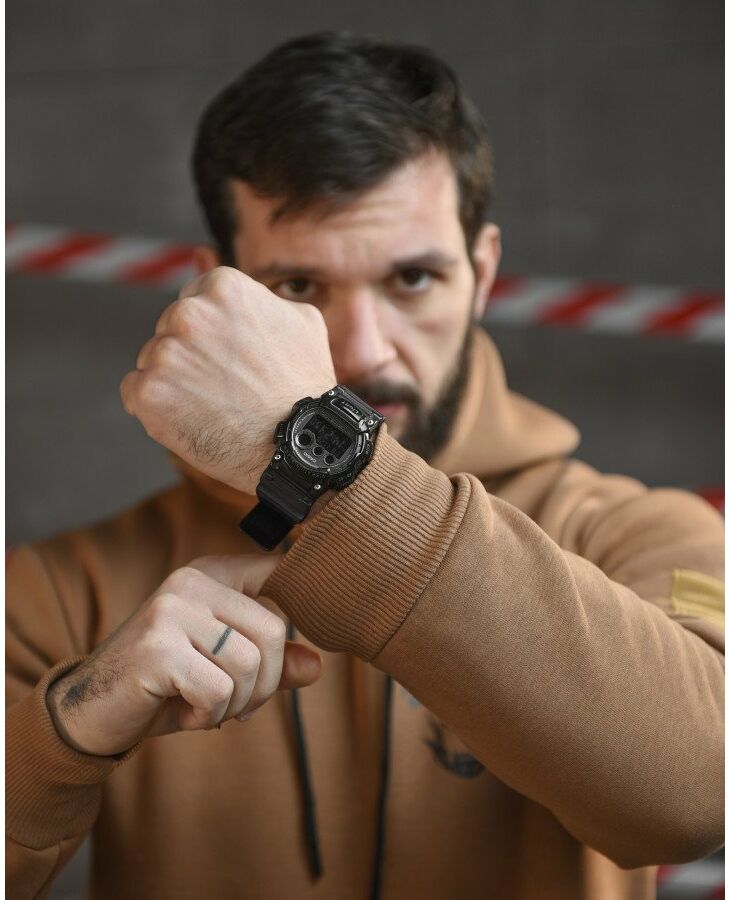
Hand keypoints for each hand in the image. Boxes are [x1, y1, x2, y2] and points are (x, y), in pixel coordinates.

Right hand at [45, 555, 321, 756]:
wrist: (88, 713)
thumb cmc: (163, 688)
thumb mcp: (224, 673)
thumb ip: (271, 666)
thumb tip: (318, 666)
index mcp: (210, 575)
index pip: (276, 572)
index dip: (300, 599)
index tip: (300, 630)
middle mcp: (191, 582)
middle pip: (273, 632)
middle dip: (265, 684)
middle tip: (236, 705)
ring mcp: (172, 611)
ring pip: (249, 665)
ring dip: (236, 704)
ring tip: (204, 707)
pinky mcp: (157, 647)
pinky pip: (218, 690)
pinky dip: (209, 715)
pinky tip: (184, 713)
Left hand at [120, 267, 335, 493]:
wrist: (300, 444)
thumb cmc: (305, 386)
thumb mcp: (301, 320)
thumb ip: (257, 294)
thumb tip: (208, 260)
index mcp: (222, 287)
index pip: (193, 299)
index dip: (213, 333)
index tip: (232, 358)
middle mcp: (188, 314)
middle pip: (170, 329)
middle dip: (191, 355)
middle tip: (227, 386)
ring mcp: (165, 354)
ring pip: (152, 360)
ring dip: (174, 381)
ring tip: (214, 406)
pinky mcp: (149, 393)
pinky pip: (135, 392)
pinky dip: (156, 407)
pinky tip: (191, 419)